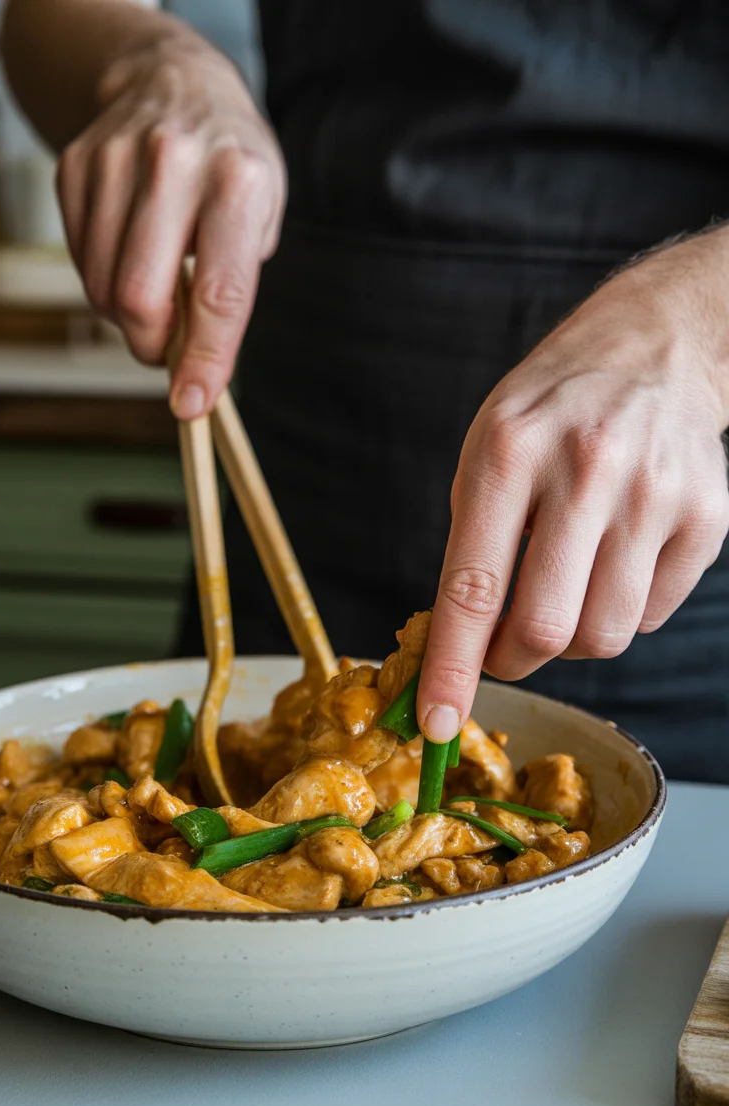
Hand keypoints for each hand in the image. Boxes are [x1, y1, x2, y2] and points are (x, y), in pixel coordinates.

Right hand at [56, 32, 285, 417]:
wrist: (173, 82)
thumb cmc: (229, 164)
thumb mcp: (262, 214)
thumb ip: (233, 285)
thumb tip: (193, 362)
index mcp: (237, 182)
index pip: (219, 295)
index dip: (204, 360)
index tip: (191, 404)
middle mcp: (174, 165)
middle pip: (140, 297)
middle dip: (151, 346)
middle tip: (166, 352)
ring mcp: (116, 161)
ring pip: (100, 286)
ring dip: (124, 317)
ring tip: (153, 295)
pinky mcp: (75, 166)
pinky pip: (78, 259)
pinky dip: (101, 281)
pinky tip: (127, 257)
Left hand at [418, 231, 728, 744]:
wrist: (651, 350)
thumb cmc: (551, 409)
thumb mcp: (485, 450)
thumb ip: (472, 545)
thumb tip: (457, 647)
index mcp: (510, 453)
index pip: (474, 586)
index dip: (454, 667)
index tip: (437, 722)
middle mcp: (586, 472)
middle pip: (547, 626)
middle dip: (513, 659)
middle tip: (502, 649)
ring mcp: (654, 494)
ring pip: (605, 634)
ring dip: (570, 639)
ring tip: (561, 591)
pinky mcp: (705, 516)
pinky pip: (652, 614)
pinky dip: (620, 609)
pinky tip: (611, 561)